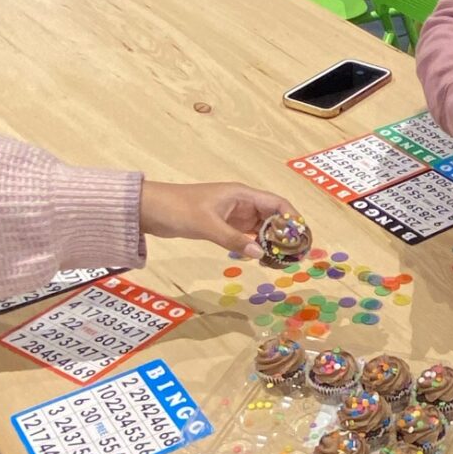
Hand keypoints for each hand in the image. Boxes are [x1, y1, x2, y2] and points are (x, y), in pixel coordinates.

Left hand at [139, 179, 296, 258]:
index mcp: (241, 194)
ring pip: (262, 227)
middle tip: (295, 254)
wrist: (151, 209)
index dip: (293, 218)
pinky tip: (261, 257)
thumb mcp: (207, 225)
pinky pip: (248, 235)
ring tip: (282, 259)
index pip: (277, 203)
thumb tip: (259, 253)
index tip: (301, 237)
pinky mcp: (224, 225)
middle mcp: (242, 203)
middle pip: (273, 216)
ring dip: (272, 241)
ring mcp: (234, 215)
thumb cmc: (179, 209)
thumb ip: (233, 239)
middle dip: (286, 233)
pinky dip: (256, 245)